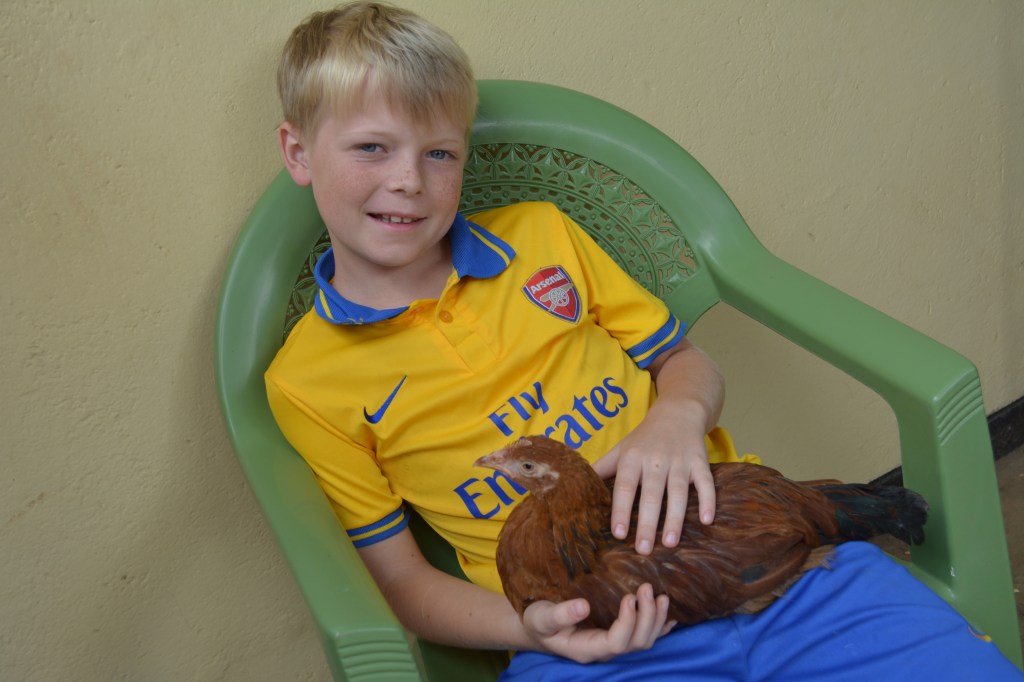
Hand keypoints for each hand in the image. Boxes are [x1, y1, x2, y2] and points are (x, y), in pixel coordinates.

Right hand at [521, 584, 673, 662]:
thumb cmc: (538, 623)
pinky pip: (643, 637)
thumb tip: (583, 606)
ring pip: (644, 641)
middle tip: (647, 588)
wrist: (537, 629)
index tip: (629, 597)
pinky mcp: (616, 636)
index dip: (628, 622)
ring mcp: (611, 646)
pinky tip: (670, 618)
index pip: (616, 643)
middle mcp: (603, 651)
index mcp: (587, 649)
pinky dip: (659, 628)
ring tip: (661, 597)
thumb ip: (560, 614)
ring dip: (656, 620)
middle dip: (647, 617)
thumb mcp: (542, 617)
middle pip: (636, 643)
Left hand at [594, 407, 715, 554]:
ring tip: (670, 543)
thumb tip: (575, 488)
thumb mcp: (621, 449)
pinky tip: (707, 521)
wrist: (677, 413)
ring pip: (678, 492)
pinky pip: (705, 483)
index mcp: (632, 458)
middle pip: (651, 495)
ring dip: (675, 518)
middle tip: (644, 550)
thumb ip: (602, 469)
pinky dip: (708, 500)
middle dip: (648, 523)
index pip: (625, 487)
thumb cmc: (644, 438)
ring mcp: (679, 461)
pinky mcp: (700, 461)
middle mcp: (655, 460)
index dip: (621, 510)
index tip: (618, 533)